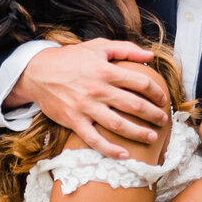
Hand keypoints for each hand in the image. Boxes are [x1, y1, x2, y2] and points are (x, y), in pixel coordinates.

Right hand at [13, 38, 172, 154]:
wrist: (37, 72)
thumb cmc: (70, 59)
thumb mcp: (98, 46)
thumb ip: (126, 49)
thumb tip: (150, 54)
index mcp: (106, 71)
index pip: (140, 83)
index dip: (156, 92)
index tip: (163, 99)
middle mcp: (98, 90)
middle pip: (134, 105)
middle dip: (153, 114)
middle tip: (163, 120)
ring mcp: (86, 107)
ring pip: (118, 124)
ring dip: (138, 133)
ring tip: (152, 138)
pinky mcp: (74, 121)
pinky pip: (94, 139)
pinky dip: (110, 149)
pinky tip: (124, 155)